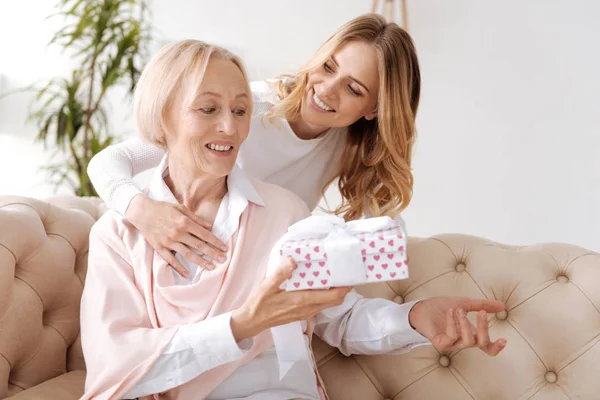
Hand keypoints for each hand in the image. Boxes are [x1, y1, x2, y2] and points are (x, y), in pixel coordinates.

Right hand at [125, 194, 227, 275]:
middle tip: (223, 260)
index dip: (216, 242)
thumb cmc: (162, 208)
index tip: (225, 248)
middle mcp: (178, 233)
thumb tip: (210, 226)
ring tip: (211, 267)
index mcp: (184, 222)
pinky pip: (171, 260)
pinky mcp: (160, 248)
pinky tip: (187, 274)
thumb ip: (196, 218)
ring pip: (188, 254)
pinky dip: (179, 268)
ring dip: (201, 261)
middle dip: (213, 253)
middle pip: (199, 246)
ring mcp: (169, 241)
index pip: (204, 234)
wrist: (141, 212)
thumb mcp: (180, 208)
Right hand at [231, 257, 351, 341]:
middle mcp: (307, 309)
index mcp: (302, 301)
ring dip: (335, 292)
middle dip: (343, 288)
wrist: (251, 322)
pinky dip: (325, 296)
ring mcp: (305, 313)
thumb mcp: (267, 286)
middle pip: (335, 300)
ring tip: (334, 276)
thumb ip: (280, 273)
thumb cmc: (259, 304)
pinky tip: (318, 285)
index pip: (333, 296)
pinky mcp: (301, 314)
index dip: (346, 287)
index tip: (352, 275)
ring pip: (328, 303)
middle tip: (346, 272)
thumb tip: (292, 260)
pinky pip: (319, 305)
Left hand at [408, 296, 506, 355]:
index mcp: (470, 333)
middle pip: (482, 344)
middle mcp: (463, 341)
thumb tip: (503, 306)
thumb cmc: (442, 307)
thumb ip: (483, 305)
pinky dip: (452, 323)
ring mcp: (452, 344)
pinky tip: (451, 312)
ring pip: (468, 341)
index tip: (504, 340)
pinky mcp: (440, 343)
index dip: (496, 347)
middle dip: (483, 328)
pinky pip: (451, 337)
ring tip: (459, 310)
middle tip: (481, 312)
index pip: (486, 347)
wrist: (421, 307)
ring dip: (465, 324)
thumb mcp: (465, 303)